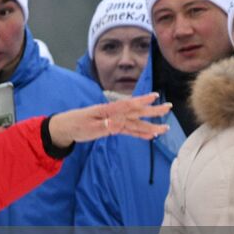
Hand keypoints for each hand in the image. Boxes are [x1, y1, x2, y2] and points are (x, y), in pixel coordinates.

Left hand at [48, 93, 170, 148]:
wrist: (64, 128)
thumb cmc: (74, 125)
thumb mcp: (87, 127)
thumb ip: (103, 126)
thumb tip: (118, 125)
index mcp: (106, 110)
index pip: (126, 105)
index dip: (141, 101)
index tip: (155, 97)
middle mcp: (112, 115)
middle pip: (135, 112)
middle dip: (152, 111)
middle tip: (168, 107)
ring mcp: (113, 121)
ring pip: (134, 123)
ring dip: (149, 125)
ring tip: (165, 127)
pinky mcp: (111, 128)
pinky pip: (128, 130)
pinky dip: (139, 133)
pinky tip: (150, 135)